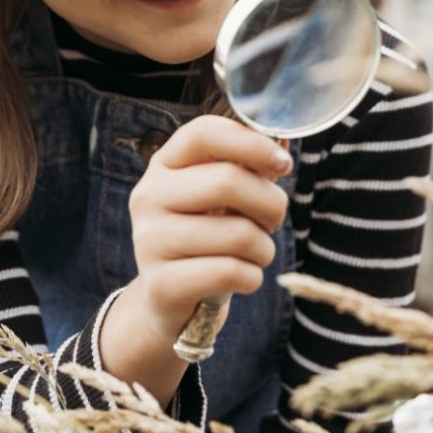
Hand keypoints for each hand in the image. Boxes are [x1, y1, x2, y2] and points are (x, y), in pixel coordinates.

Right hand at [124, 115, 292, 345]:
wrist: (169, 299)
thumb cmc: (206, 238)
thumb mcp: (221, 199)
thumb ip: (247, 169)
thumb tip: (282, 148)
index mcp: (164, 165)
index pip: (205, 133)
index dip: (252, 143)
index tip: (283, 164)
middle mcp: (148, 197)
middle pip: (228, 181)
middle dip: (271, 204)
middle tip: (273, 221)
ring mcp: (149, 241)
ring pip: (238, 234)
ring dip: (265, 248)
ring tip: (256, 254)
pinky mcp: (161, 284)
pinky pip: (230, 273)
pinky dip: (252, 277)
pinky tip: (242, 278)